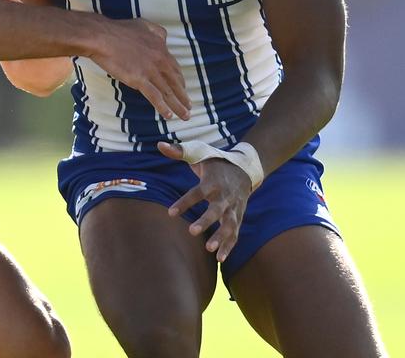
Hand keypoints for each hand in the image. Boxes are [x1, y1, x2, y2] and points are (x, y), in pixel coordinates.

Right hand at [91, 19, 190, 120]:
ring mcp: (150, 71)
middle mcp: (159, 60)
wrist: (102, 37)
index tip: (183, 89)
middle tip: (189, 107)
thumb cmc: (119, 30)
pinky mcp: (139, 79)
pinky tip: (168, 115)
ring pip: (167, 91)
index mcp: (161, 48)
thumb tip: (164, 39)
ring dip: (177, 106)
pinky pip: (154, 96)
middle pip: (175, 82)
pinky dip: (162, 107)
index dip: (180, 81)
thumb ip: (156, 32)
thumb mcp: (144, 24)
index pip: (174, 68)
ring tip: (185, 116)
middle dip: (183, 96)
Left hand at [157, 141, 251, 261]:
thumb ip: (179, 151)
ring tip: (209, 249)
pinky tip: (219, 259)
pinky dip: (229, 246)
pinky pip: (235, 234)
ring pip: (229, 224)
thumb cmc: (216, 161)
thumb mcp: (200, 152)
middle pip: (217, 210)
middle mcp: (225, 196)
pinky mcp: (238, 217)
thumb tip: (159, 144)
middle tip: (192, 231)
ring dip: (221, 237)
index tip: (171, 213)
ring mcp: (233, 208)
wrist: (245, 168)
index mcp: (213, 181)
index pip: (197, 192)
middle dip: (206, 220)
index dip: (185, 202)